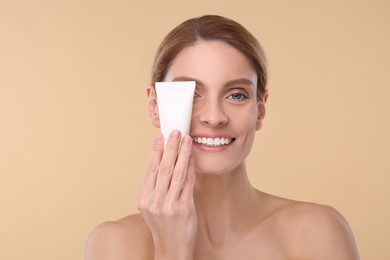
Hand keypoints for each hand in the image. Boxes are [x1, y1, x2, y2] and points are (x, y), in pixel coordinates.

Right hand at [136, 130, 196, 258]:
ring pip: (176, 173)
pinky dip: (190, 168)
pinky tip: (193, 157)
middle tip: (175, 132)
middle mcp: (154, 201)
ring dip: (182, 154)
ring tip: (186, 139)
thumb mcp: (152, 207)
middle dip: (170, 147)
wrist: (172, 249)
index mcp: (143, 199)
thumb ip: (156, 187)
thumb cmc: (164, 226)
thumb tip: (164, 161)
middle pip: (163, 168)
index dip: (155, 151)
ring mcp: (169, 205)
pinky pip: (188, 183)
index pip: (150, 170)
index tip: (159, 137)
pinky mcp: (183, 208)